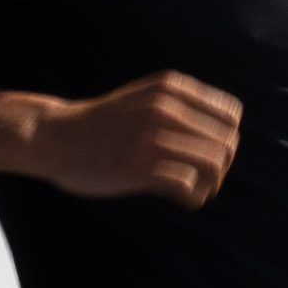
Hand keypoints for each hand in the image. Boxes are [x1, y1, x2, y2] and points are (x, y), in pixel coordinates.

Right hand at [20, 71, 242, 206]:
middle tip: (203, 178)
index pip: (231, 115)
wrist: (56, 136)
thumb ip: (180, 104)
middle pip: (227, 143)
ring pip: (214, 164)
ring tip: (196, 191)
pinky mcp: (138, 168)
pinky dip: (193, 198)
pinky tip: (182, 199)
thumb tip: (226, 126)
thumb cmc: (104, 122)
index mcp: (171, 88)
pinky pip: (188, 186)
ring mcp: (151, 137)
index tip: (207, 151)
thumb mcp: (145, 97)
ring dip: (212, 185)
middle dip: (223, 166)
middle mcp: (165, 108)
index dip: (226, 137)